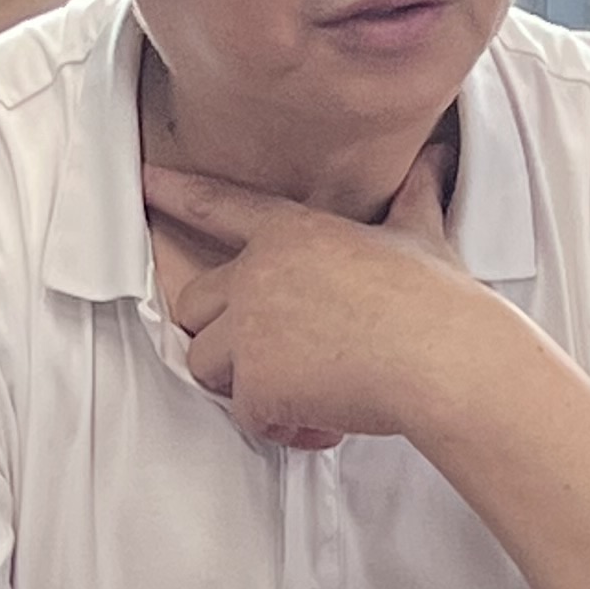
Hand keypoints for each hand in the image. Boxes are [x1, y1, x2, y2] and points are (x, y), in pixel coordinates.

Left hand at [145, 151, 474, 451]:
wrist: (444, 358)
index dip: (177, 192)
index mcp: (291, 232)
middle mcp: (257, 273)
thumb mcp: (421, 236)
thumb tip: (436, 161)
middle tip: (283, 357)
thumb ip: (413, 199)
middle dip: (227, 338)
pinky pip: (245, 416)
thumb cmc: (437, 301)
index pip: (219, 205)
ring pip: (206, 365)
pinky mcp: (255, 382)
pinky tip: (327, 419)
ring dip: (248, 386)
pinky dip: (284, 427)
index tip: (145, 181)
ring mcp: (250, 328)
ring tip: (307, 390)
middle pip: (194, 306)